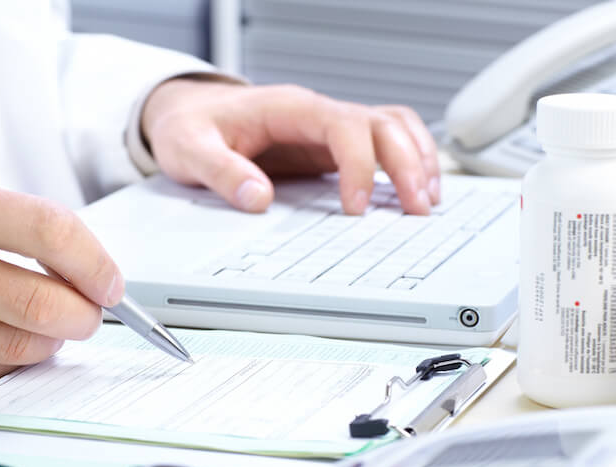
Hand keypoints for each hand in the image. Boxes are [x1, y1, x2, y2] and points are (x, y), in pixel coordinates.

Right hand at [0, 177, 123, 389]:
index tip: (111, 283)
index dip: (94, 262)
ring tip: (44, 328)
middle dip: (85, 317)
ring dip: (49, 342)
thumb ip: (12, 230)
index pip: (46, 229)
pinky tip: (2, 344)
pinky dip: (9, 362)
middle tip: (89, 316)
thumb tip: (88, 276)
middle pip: (40, 302)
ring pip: (18, 345)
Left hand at [141, 79, 439, 215]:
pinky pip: (383, 143)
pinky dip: (407, 162)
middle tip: (416, 209)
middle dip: (408, 164)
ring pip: (393, 127)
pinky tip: (413, 191)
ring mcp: (328, 128)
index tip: (355, 209)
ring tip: (427, 200)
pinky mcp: (331, 145)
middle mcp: (317, 113)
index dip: (358, 166)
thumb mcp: (189, 150)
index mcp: (289, 108)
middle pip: (383, 123)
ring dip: (417, 160)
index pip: (343, 127)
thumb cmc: (190, 127)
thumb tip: (258, 199)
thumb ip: (221, 173)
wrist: (188, 113)